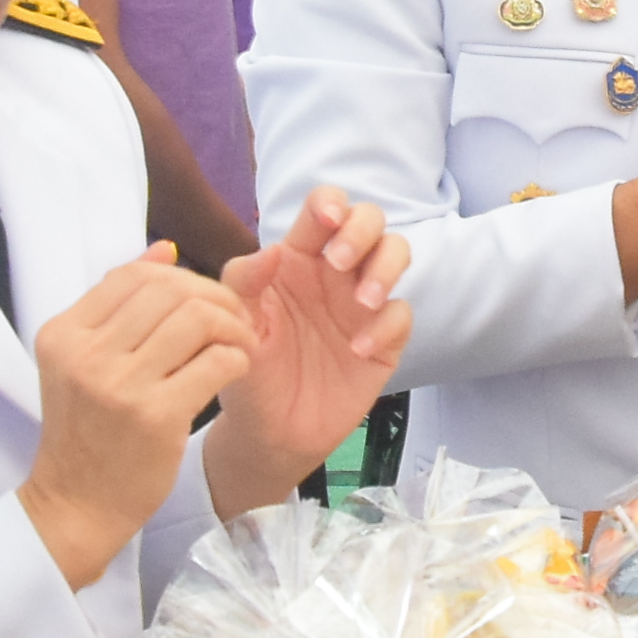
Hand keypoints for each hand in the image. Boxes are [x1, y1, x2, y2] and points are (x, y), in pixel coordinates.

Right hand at [14, 246, 261, 583]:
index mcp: (64, 333)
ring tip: (240, 343)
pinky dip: (238, 358)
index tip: (202, 301)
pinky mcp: (155, 416)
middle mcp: (86, 353)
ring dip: (232, 325)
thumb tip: (165, 250)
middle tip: (233, 319)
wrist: (77, 504)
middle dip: (214, 296)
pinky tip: (237, 370)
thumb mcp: (83, 362)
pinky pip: (216, 361)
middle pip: (169, 288)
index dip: (180, 277)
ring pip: (197, 318)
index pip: (133, 275)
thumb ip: (119, 306)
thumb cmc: (88, 431)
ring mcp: (118, 385)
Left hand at [207, 190, 413, 510]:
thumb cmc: (249, 372)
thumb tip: (271, 251)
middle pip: (369, 221)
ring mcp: (363, 303)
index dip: (330, 204)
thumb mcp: (236, 326)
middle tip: (340, 263)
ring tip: (363, 302)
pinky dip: (386, 326)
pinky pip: (401, 315)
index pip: (322, 210)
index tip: (325, 221)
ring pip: (396, 255)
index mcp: (297, 259)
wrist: (270, 433)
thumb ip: (243, 283)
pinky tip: (358, 350)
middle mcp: (335, 273)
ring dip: (386, 269)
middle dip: (362, 231)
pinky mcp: (385, 339)